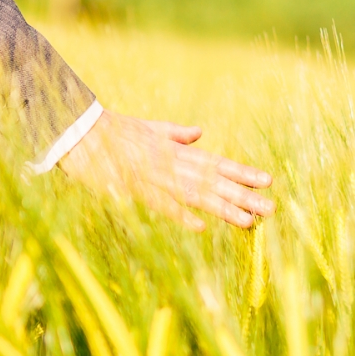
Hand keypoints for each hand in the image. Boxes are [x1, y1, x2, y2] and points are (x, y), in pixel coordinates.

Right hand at [59, 110, 274, 230]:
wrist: (83, 132)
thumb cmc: (116, 130)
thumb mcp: (151, 128)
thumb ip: (177, 133)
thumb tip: (199, 133)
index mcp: (178, 152)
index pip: (218, 164)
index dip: (243, 173)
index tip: (268, 181)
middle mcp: (174, 165)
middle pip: (215, 182)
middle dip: (243, 196)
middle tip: (271, 209)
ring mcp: (157, 178)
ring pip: (196, 195)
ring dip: (223, 208)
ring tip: (248, 221)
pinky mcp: (136, 189)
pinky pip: (162, 206)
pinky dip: (180, 215)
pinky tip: (201, 227)